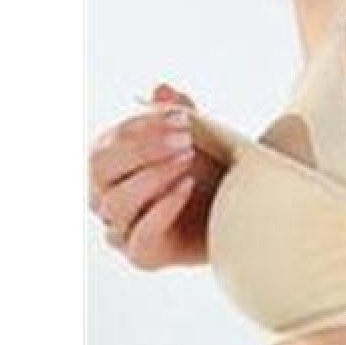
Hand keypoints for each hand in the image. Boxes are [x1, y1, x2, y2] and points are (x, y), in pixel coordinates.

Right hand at [88, 83, 225, 269]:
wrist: (245, 214)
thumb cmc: (213, 173)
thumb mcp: (201, 138)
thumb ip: (179, 114)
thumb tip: (161, 88)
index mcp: (111, 166)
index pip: (106, 143)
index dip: (140, 127)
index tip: (181, 118)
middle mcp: (106, 198)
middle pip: (100, 170)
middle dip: (142, 149)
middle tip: (184, 139)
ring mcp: (122, 229)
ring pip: (116, 202)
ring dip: (152, 176)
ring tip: (187, 160)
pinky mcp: (143, 256)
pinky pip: (139, 236)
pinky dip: (162, 209)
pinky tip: (186, 187)